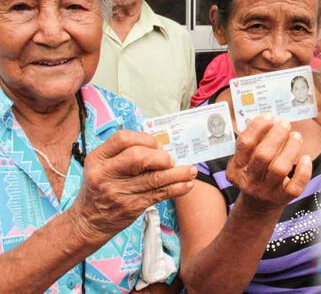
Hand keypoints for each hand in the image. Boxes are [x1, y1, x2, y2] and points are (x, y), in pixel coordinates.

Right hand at [71, 130, 196, 241]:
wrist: (87, 222)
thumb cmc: (100, 189)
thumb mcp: (101, 166)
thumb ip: (123, 154)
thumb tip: (159, 147)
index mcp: (98, 158)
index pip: (123, 138)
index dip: (145, 139)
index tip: (157, 146)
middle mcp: (106, 173)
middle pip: (139, 157)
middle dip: (161, 157)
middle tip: (169, 161)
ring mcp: (118, 191)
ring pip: (155, 178)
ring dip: (178, 173)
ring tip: (191, 171)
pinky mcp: (132, 206)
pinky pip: (159, 194)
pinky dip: (177, 188)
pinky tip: (187, 184)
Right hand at [227, 115, 311, 210]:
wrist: (257, 205)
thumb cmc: (255, 174)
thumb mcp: (246, 160)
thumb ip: (254, 142)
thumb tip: (269, 119)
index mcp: (236, 168)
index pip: (245, 144)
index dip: (257, 127)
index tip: (269, 116)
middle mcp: (249, 180)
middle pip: (263, 155)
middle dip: (276, 135)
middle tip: (285, 123)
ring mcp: (266, 191)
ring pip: (279, 168)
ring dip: (290, 148)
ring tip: (296, 136)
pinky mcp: (282, 199)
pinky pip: (295, 186)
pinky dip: (303, 171)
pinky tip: (306, 158)